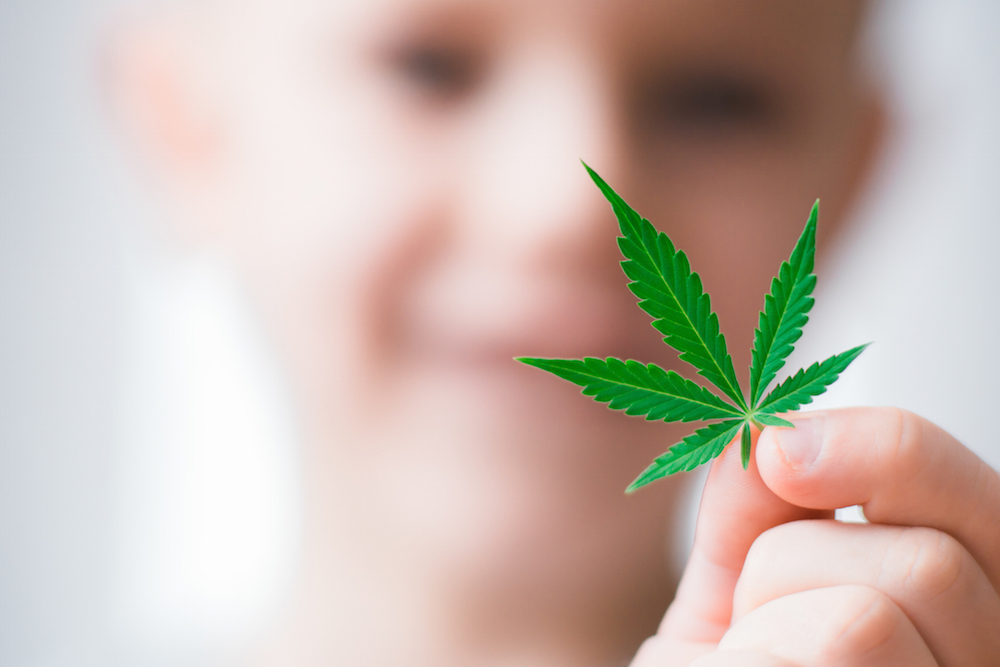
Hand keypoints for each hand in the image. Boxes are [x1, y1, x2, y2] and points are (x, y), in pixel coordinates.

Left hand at [630, 407, 999, 665]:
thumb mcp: (735, 583)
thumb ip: (758, 506)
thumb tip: (773, 435)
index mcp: (962, 607)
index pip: (977, 500)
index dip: (885, 449)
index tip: (780, 447)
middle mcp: (982, 660)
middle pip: (931, 565)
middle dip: (795, 569)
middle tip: (755, 618)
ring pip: (867, 621)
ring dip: (766, 629)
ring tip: (759, 662)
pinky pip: (824, 654)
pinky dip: (756, 659)